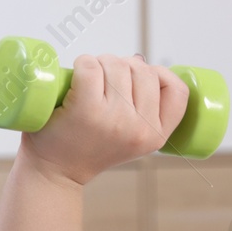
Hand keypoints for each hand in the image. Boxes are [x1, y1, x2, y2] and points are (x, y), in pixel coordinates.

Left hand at [21, 53, 189, 188]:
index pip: (178, 90)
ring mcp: (114, 118)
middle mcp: (140, 128)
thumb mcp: (130, 136)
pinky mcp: (86, 109)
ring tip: (88, 81)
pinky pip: (90, 66)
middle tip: (102, 79)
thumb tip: (138, 59)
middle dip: (121, 65)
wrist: (54, 171)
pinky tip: (74, 78)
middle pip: (142, 70)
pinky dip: (81, 63)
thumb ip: (142, 106)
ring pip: (116, 64)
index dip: (160, 74)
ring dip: (100, 63)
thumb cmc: (87, 143)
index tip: (138, 77)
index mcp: (156, 136)